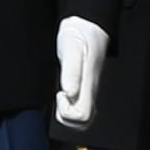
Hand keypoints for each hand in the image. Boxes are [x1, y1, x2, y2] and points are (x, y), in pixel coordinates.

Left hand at [52, 13, 107, 131]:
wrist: (87, 26)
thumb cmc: (78, 35)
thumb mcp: (70, 48)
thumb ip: (71, 71)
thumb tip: (69, 93)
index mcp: (88, 84)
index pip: (82, 116)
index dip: (66, 111)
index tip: (60, 93)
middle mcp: (90, 91)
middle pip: (83, 123)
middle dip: (65, 116)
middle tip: (59, 95)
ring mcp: (89, 91)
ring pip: (82, 118)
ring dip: (66, 113)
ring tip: (61, 94)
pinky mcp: (86, 88)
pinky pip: (80, 107)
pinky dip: (68, 106)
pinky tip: (64, 92)